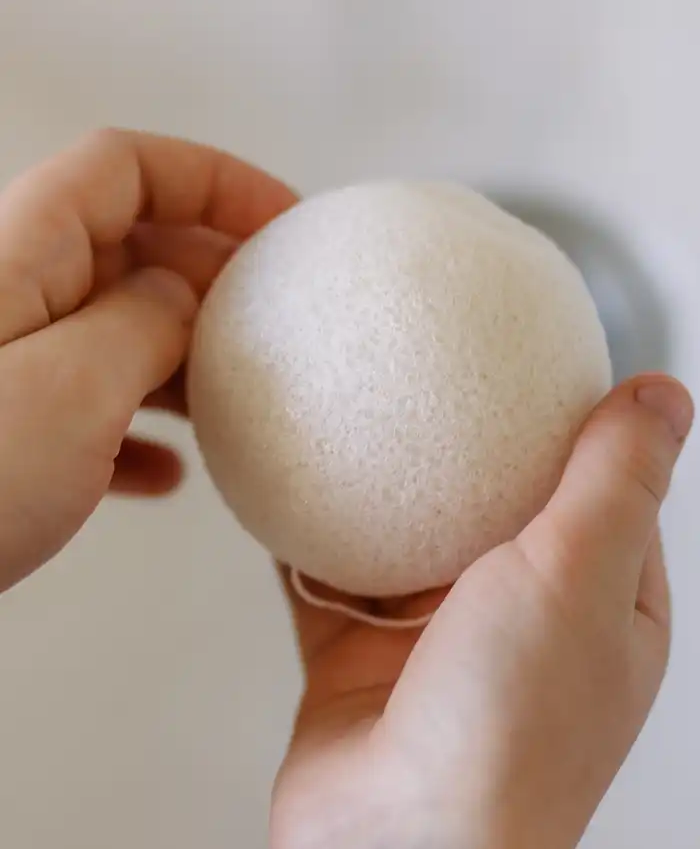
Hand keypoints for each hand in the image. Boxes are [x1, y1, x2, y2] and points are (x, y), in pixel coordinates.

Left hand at [0, 129, 294, 592]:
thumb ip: (143, 322)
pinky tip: (163, 476)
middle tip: (276, 325)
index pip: (126, 167)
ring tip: (234, 402)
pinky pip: (79, 404)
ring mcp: (2, 364)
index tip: (286, 223)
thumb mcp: (73, 388)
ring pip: (109, 328)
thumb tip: (181, 293)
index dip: (214, 179)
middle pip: (126, 246)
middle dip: (210, 275)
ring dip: (180, 356)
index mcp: (19, 251)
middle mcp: (8, 293)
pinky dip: (132, 428)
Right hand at [272, 376, 693, 848]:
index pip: (600, 494)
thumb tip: (664, 394)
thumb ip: (616, 480)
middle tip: (436, 373)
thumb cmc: (509, 733)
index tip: (533, 365)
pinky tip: (291, 482)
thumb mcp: (580, 575)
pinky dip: (311, 535)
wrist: (392, 847)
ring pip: (408, 537)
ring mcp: (436, 641)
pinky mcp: (360, 655)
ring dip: (385, 488)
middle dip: (467, 449)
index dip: (571, 428)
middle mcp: (522, 624)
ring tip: (359, 412)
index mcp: (600, 609)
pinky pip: (330, 574)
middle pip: (495, 508)